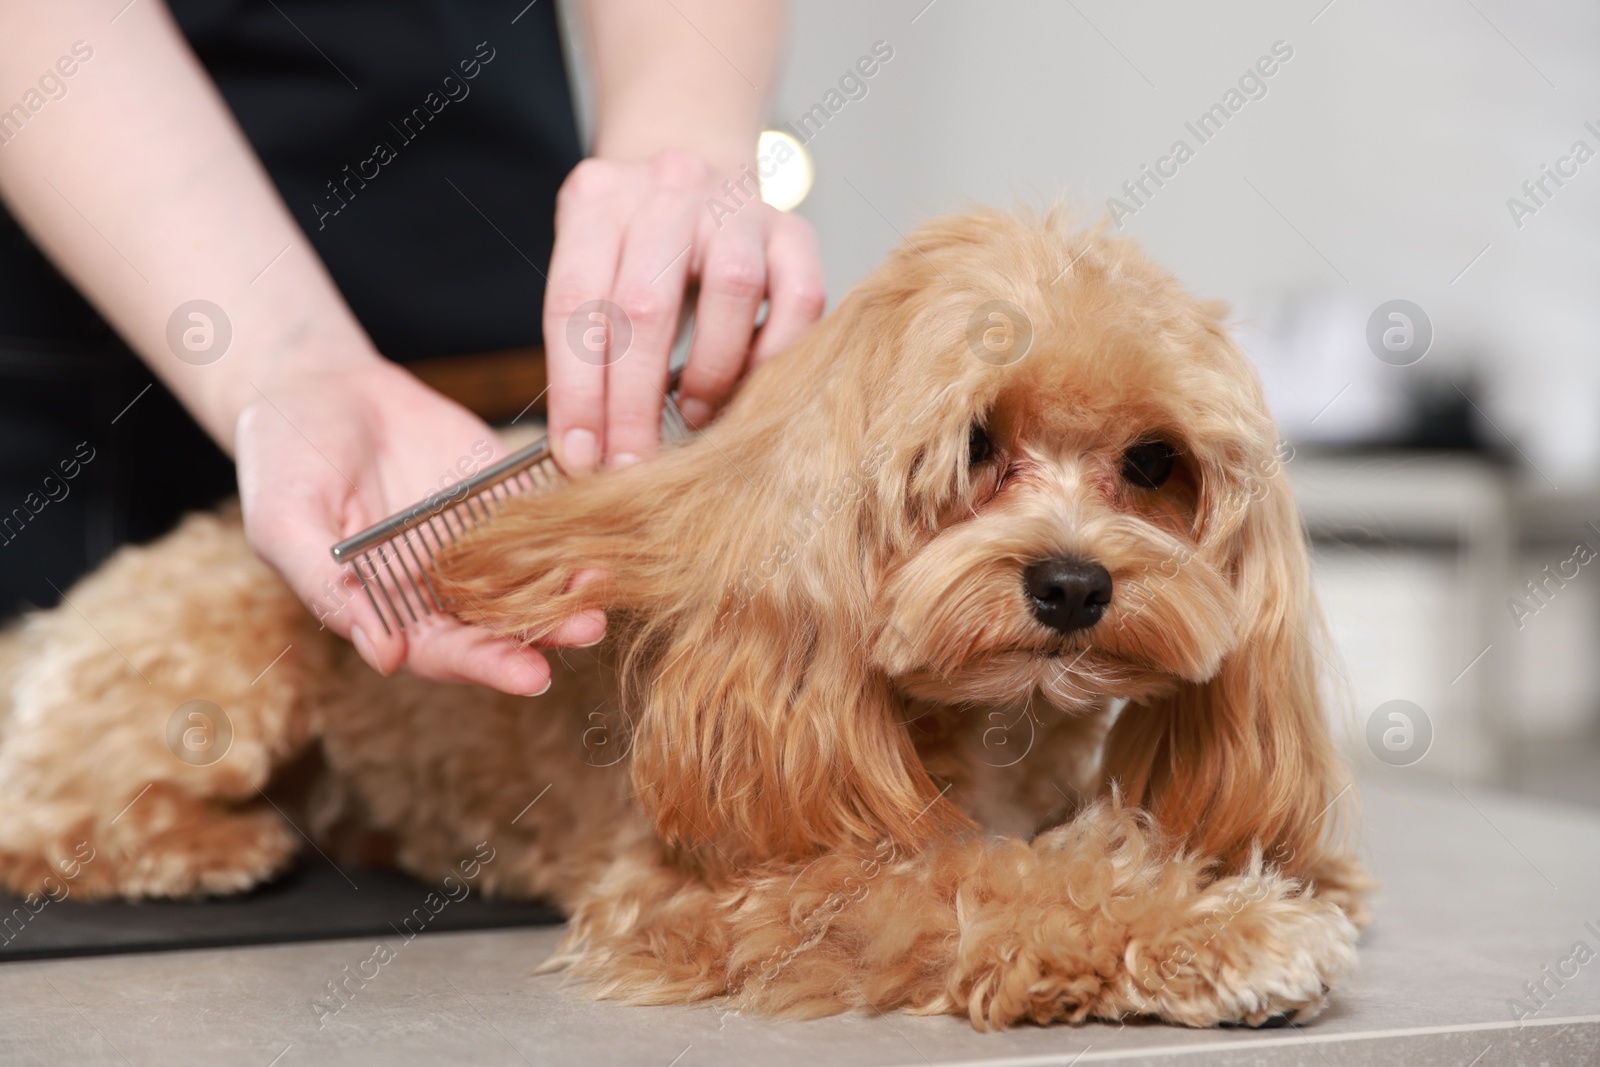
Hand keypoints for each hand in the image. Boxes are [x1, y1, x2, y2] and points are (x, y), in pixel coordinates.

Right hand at [235, 357, 605, 693]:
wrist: (314, 384)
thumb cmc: (282, 461)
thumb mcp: (285, 523)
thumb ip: (330, 589)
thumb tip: (385, 657)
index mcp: (389, 609)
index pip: (444, 652)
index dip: (487, 666)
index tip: (532, 676)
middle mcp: (439, 585)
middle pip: (500, 622)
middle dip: (545, 631)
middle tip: (586, 630)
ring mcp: (474, 540)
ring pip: (529, 575)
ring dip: (568, 584)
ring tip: (603, 585)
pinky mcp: (498, 493)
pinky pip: (540, 516)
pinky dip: (570, 526)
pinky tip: (600, 528)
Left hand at [543, 150, 825, 472]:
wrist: (702, 175)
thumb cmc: (637, 248)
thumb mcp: (593, 268)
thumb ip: (587, 342)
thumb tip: (585, 450)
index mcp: (598, 198)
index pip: (576, 302)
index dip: (575, 390)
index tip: (578, 457)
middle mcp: (668, 190)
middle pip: (645, 304)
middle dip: (634, 404)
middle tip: (631, 467)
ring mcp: (736, 205)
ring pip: (731, 288)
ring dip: (709, 370)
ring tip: (695, 418)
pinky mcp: (794, 231)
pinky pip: (799, 298)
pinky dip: (775, 354)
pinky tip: (751, 386)